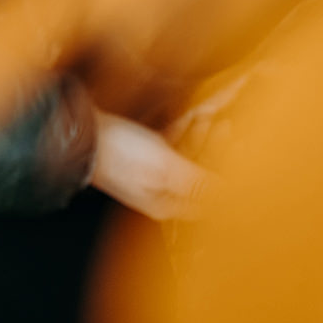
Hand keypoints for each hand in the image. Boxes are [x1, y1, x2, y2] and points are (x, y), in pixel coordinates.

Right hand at [88, 108, 214, 220]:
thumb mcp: (163, 168)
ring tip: (210, 118)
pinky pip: (171, 147)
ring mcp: (151, 174)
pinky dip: (182, 133)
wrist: (82, 135)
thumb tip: (226, 195)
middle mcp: (161, 193)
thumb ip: (196, 182)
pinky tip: (188, 119)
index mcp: (167, 204)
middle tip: (226, 127)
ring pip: (186, 160)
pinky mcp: (143, 157)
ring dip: (200, 139)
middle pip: (197, 178)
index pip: (206, 198)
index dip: (225, 178)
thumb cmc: (119, 154)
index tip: (240, 154)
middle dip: (214, 152)